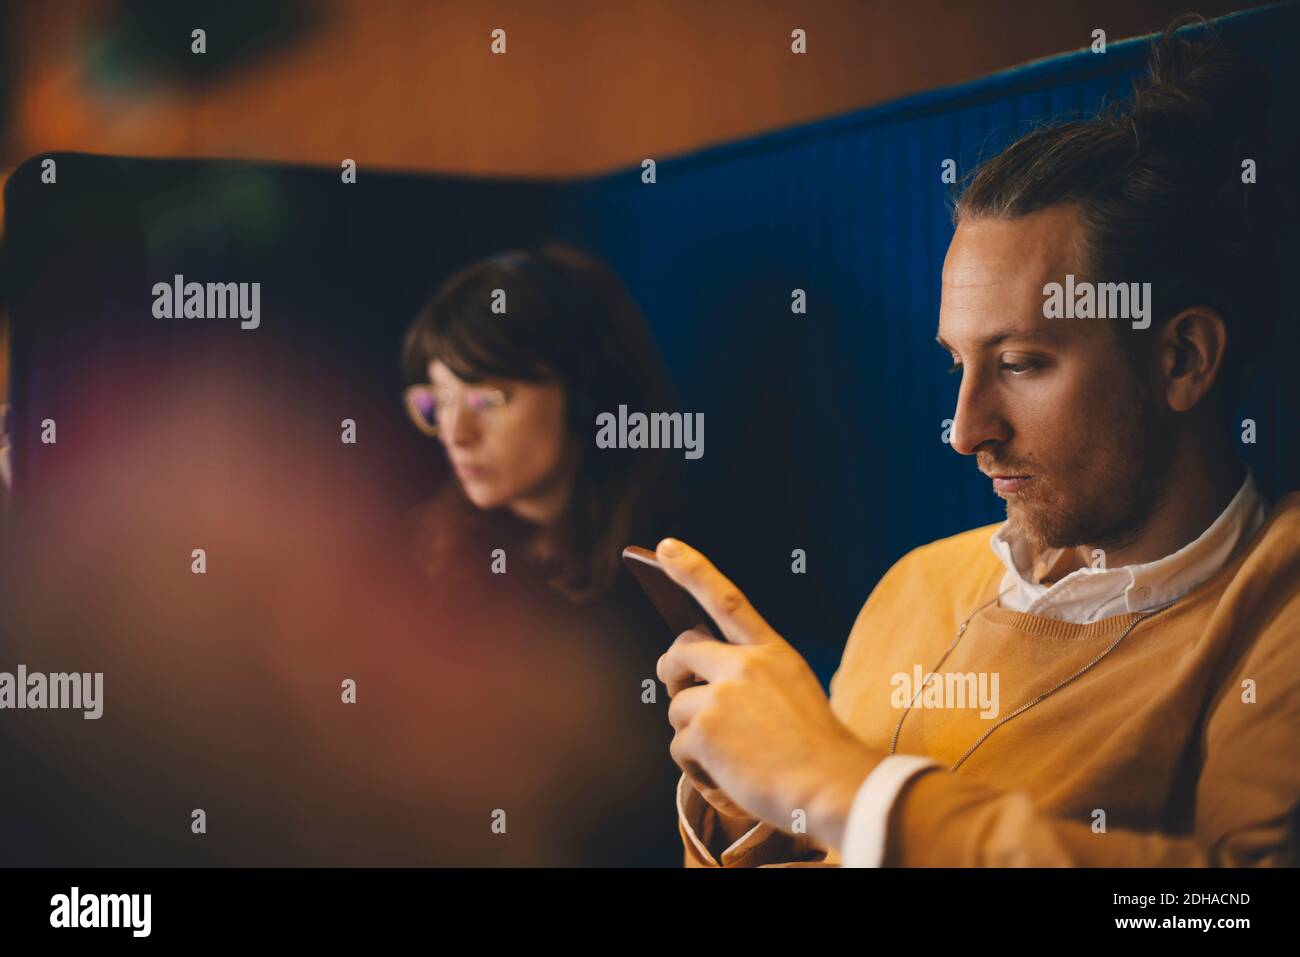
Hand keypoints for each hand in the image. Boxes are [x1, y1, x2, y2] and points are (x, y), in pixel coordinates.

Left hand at [654, 538, 879, 847]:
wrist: (835, 788)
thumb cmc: (817, 751)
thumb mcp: (795, 693)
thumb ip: (752, 677)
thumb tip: (698, 682)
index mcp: (773, 652)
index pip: (726, 599)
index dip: (692, 570)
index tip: (664, 549)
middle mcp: (745, 665)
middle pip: (682, 650)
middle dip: (671, 669)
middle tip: (675, 685)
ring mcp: (722, 695)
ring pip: (677, 708)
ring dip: (692, 735)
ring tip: (729, 757)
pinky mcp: (704, 730)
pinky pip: (678, 747)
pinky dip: (695, 767)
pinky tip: (726, 776)